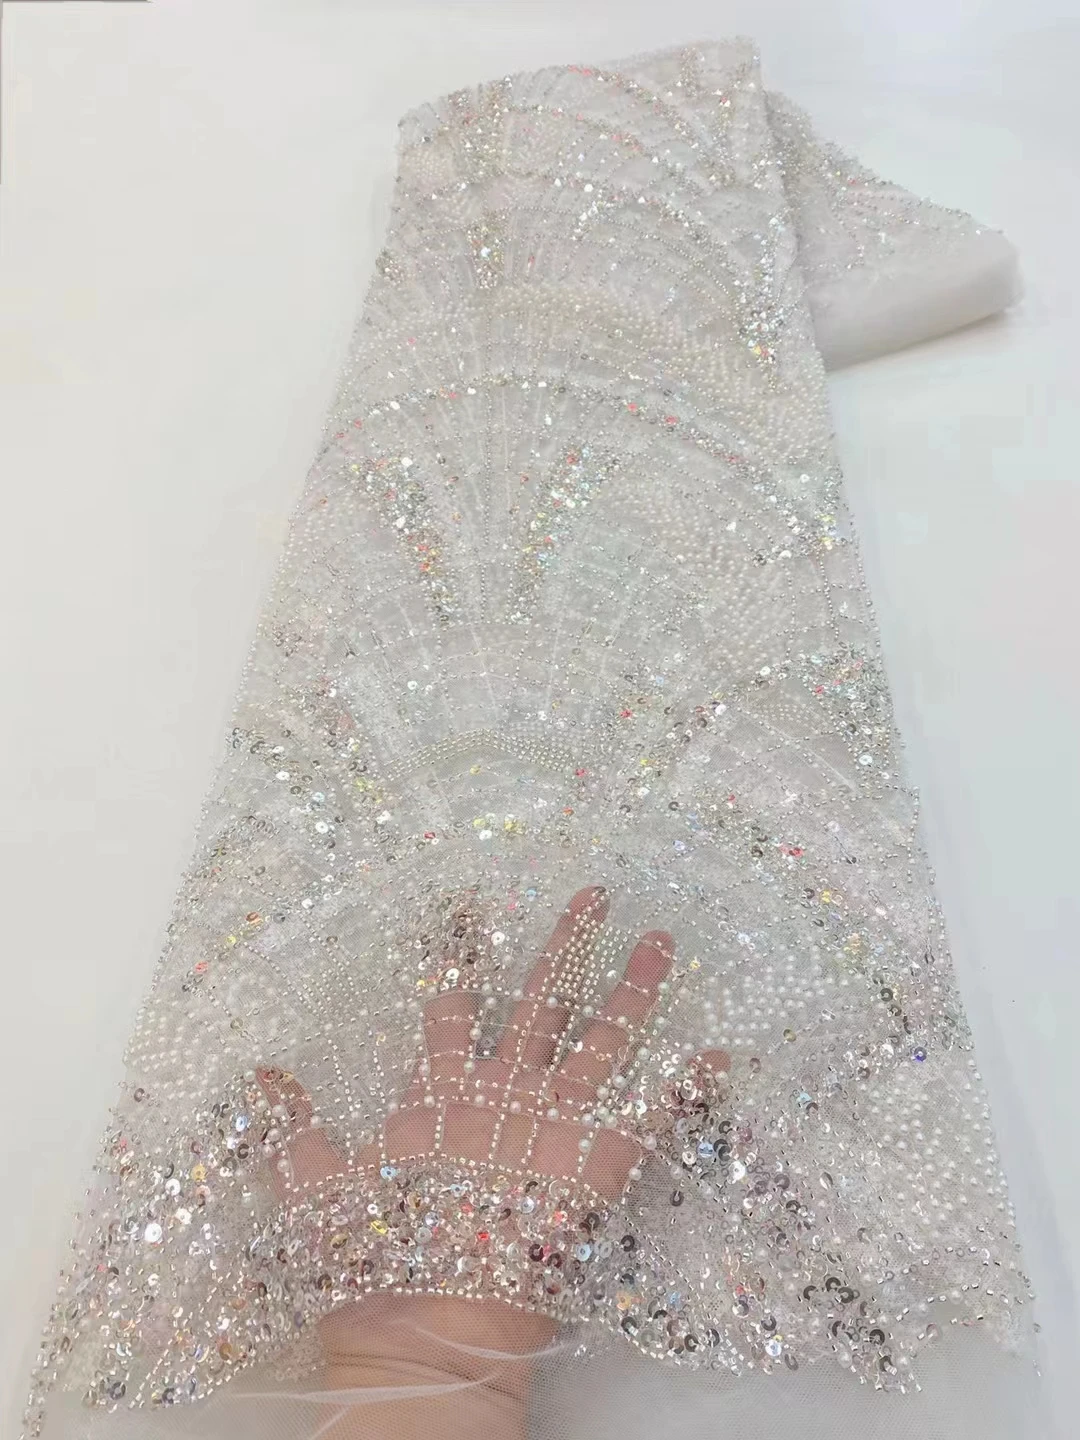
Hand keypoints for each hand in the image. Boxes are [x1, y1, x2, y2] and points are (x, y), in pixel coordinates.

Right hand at [257, 886, 726, 1438]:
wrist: (427, 1334)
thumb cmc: (371, 1261)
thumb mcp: (318, 1188)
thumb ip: (294, 1127)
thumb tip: (260, 1073)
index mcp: (439, 1093)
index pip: (451, 1000)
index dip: (461, 949)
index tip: (472, 902)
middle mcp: (502, 1092)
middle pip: (542, 1000)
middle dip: (568, 945)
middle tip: (595, 896)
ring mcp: (552, 1123)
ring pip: (601, 1039)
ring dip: (632, 990)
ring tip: (660, 942)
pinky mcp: (596, 1163)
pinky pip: (652, 1117)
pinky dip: (687, 1088)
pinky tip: (718, 1055)